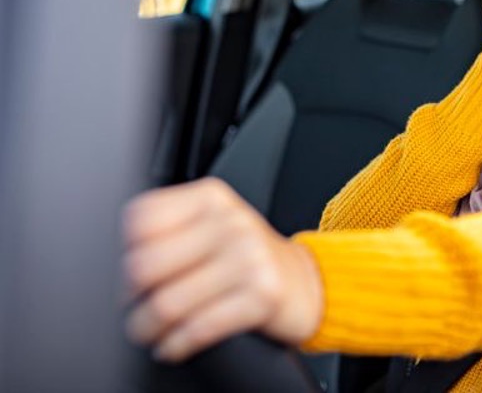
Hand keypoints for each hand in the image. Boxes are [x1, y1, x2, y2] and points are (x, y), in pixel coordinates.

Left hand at [123, 177, 322, 362]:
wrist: (306, 283)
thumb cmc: (247, 259)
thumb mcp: (213, 227)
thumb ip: (171, 232)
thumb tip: (114, 267)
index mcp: (211, 197)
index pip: (140, 220)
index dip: (122, 255)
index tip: (128, 277)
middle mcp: (232, 221)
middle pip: (145, 265)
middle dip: (129, 300)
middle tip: (133, 311)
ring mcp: (251, 257)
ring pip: (167, 303)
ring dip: (147, 330)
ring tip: (148, 334)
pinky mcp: (263, 295)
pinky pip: (198, 328)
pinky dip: (176, 345)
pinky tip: (173, 345)